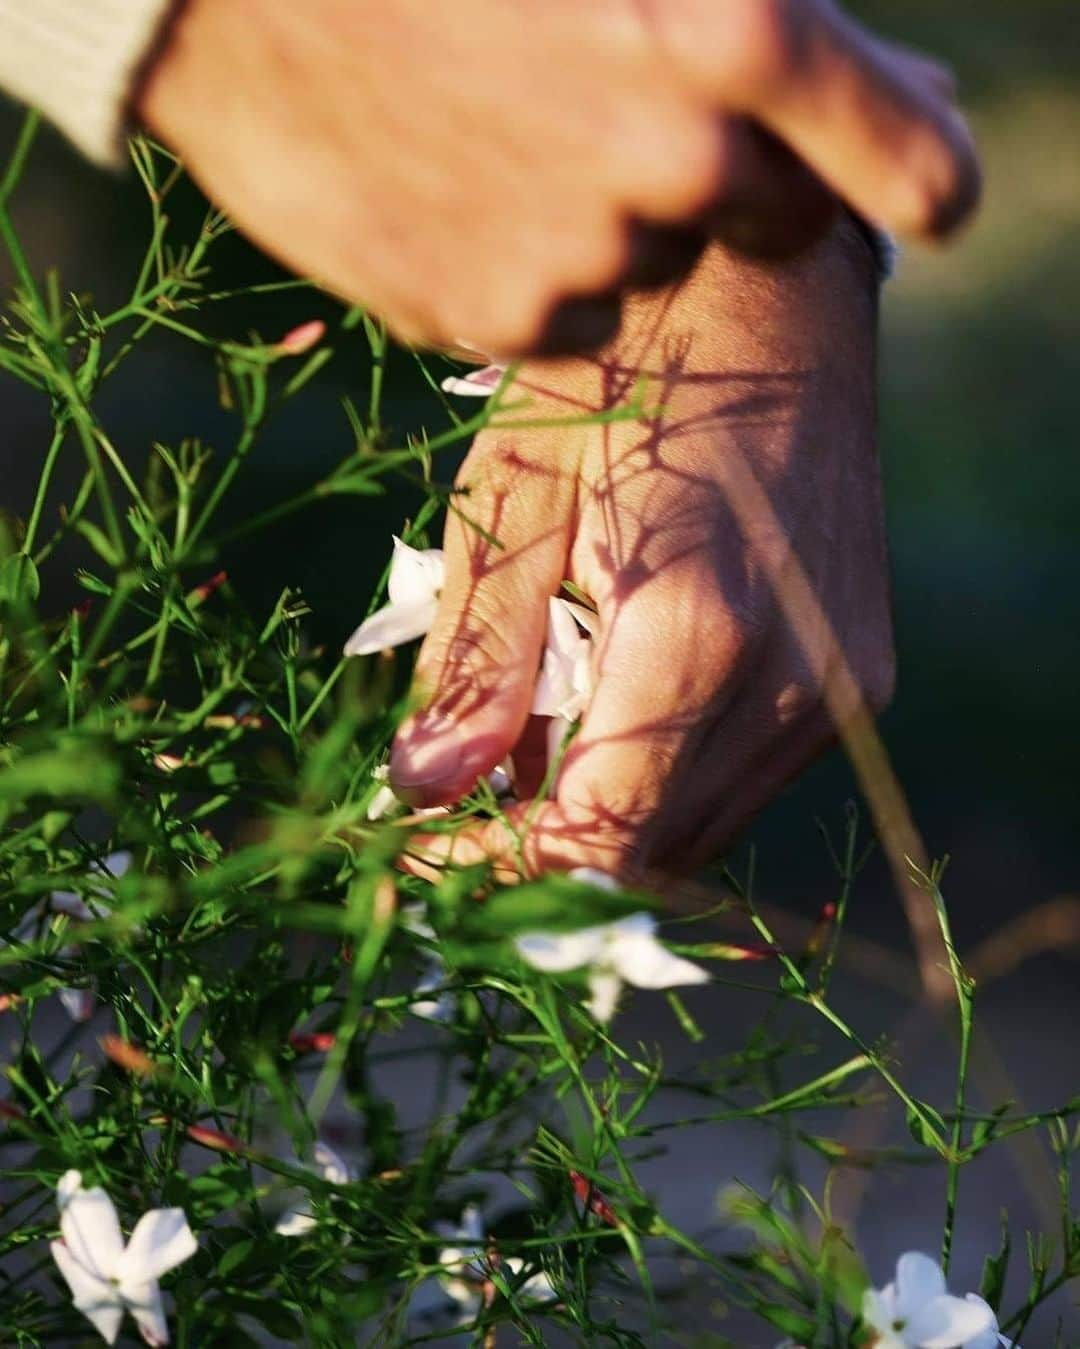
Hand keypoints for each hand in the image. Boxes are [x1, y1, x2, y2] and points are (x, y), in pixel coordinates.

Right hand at [137, 0, 977, 354]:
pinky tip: (457, 186)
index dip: (913, 177)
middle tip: (630, 110)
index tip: (907, 185)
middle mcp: (677, 166)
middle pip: (775, 224)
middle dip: (730, 179)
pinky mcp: (490, 319)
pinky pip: (558, 315)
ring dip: (612, 220)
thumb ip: (770, 22)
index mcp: (741, 35)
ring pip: (653, 270)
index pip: (912, 171)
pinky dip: (528, 266)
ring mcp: (580, 257)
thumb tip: (890, 85)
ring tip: (509, 129)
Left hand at [389, 215, 893, 878]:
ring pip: (698, 829)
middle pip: (649, 853)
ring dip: (602, 814)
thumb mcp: (515, 494)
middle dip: (539, 848)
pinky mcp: (857, 677)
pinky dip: (660, 776)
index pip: (596, 839)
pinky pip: (740, 780)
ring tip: (525, 742)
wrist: (772, 291)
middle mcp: (789, 682)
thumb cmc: (624, 369)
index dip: (497, 870)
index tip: (419, 847)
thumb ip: (478, 657)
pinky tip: (605, 708)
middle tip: (455, 799)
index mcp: (694, 631)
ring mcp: (838, 687)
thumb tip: (422, 790)